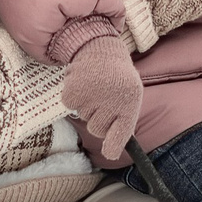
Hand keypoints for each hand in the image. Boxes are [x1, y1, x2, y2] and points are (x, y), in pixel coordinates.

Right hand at [59, 32, 143, 166]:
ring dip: (87, 106)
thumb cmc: (117, 77)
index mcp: (130, 102)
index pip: (121, 133)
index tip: (109, 153)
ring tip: (95, 87)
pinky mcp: (74, 91)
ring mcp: (92, 96)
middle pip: (97, 130)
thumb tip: (112, 149)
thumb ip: (124, 121)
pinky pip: (71, 107)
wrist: (100, 48)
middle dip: (98, 119)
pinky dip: (74, 98)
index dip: (113, 146)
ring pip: (84, 118)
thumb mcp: (129, 95)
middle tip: (104, 100)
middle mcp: (112, 100)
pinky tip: (83, 84)